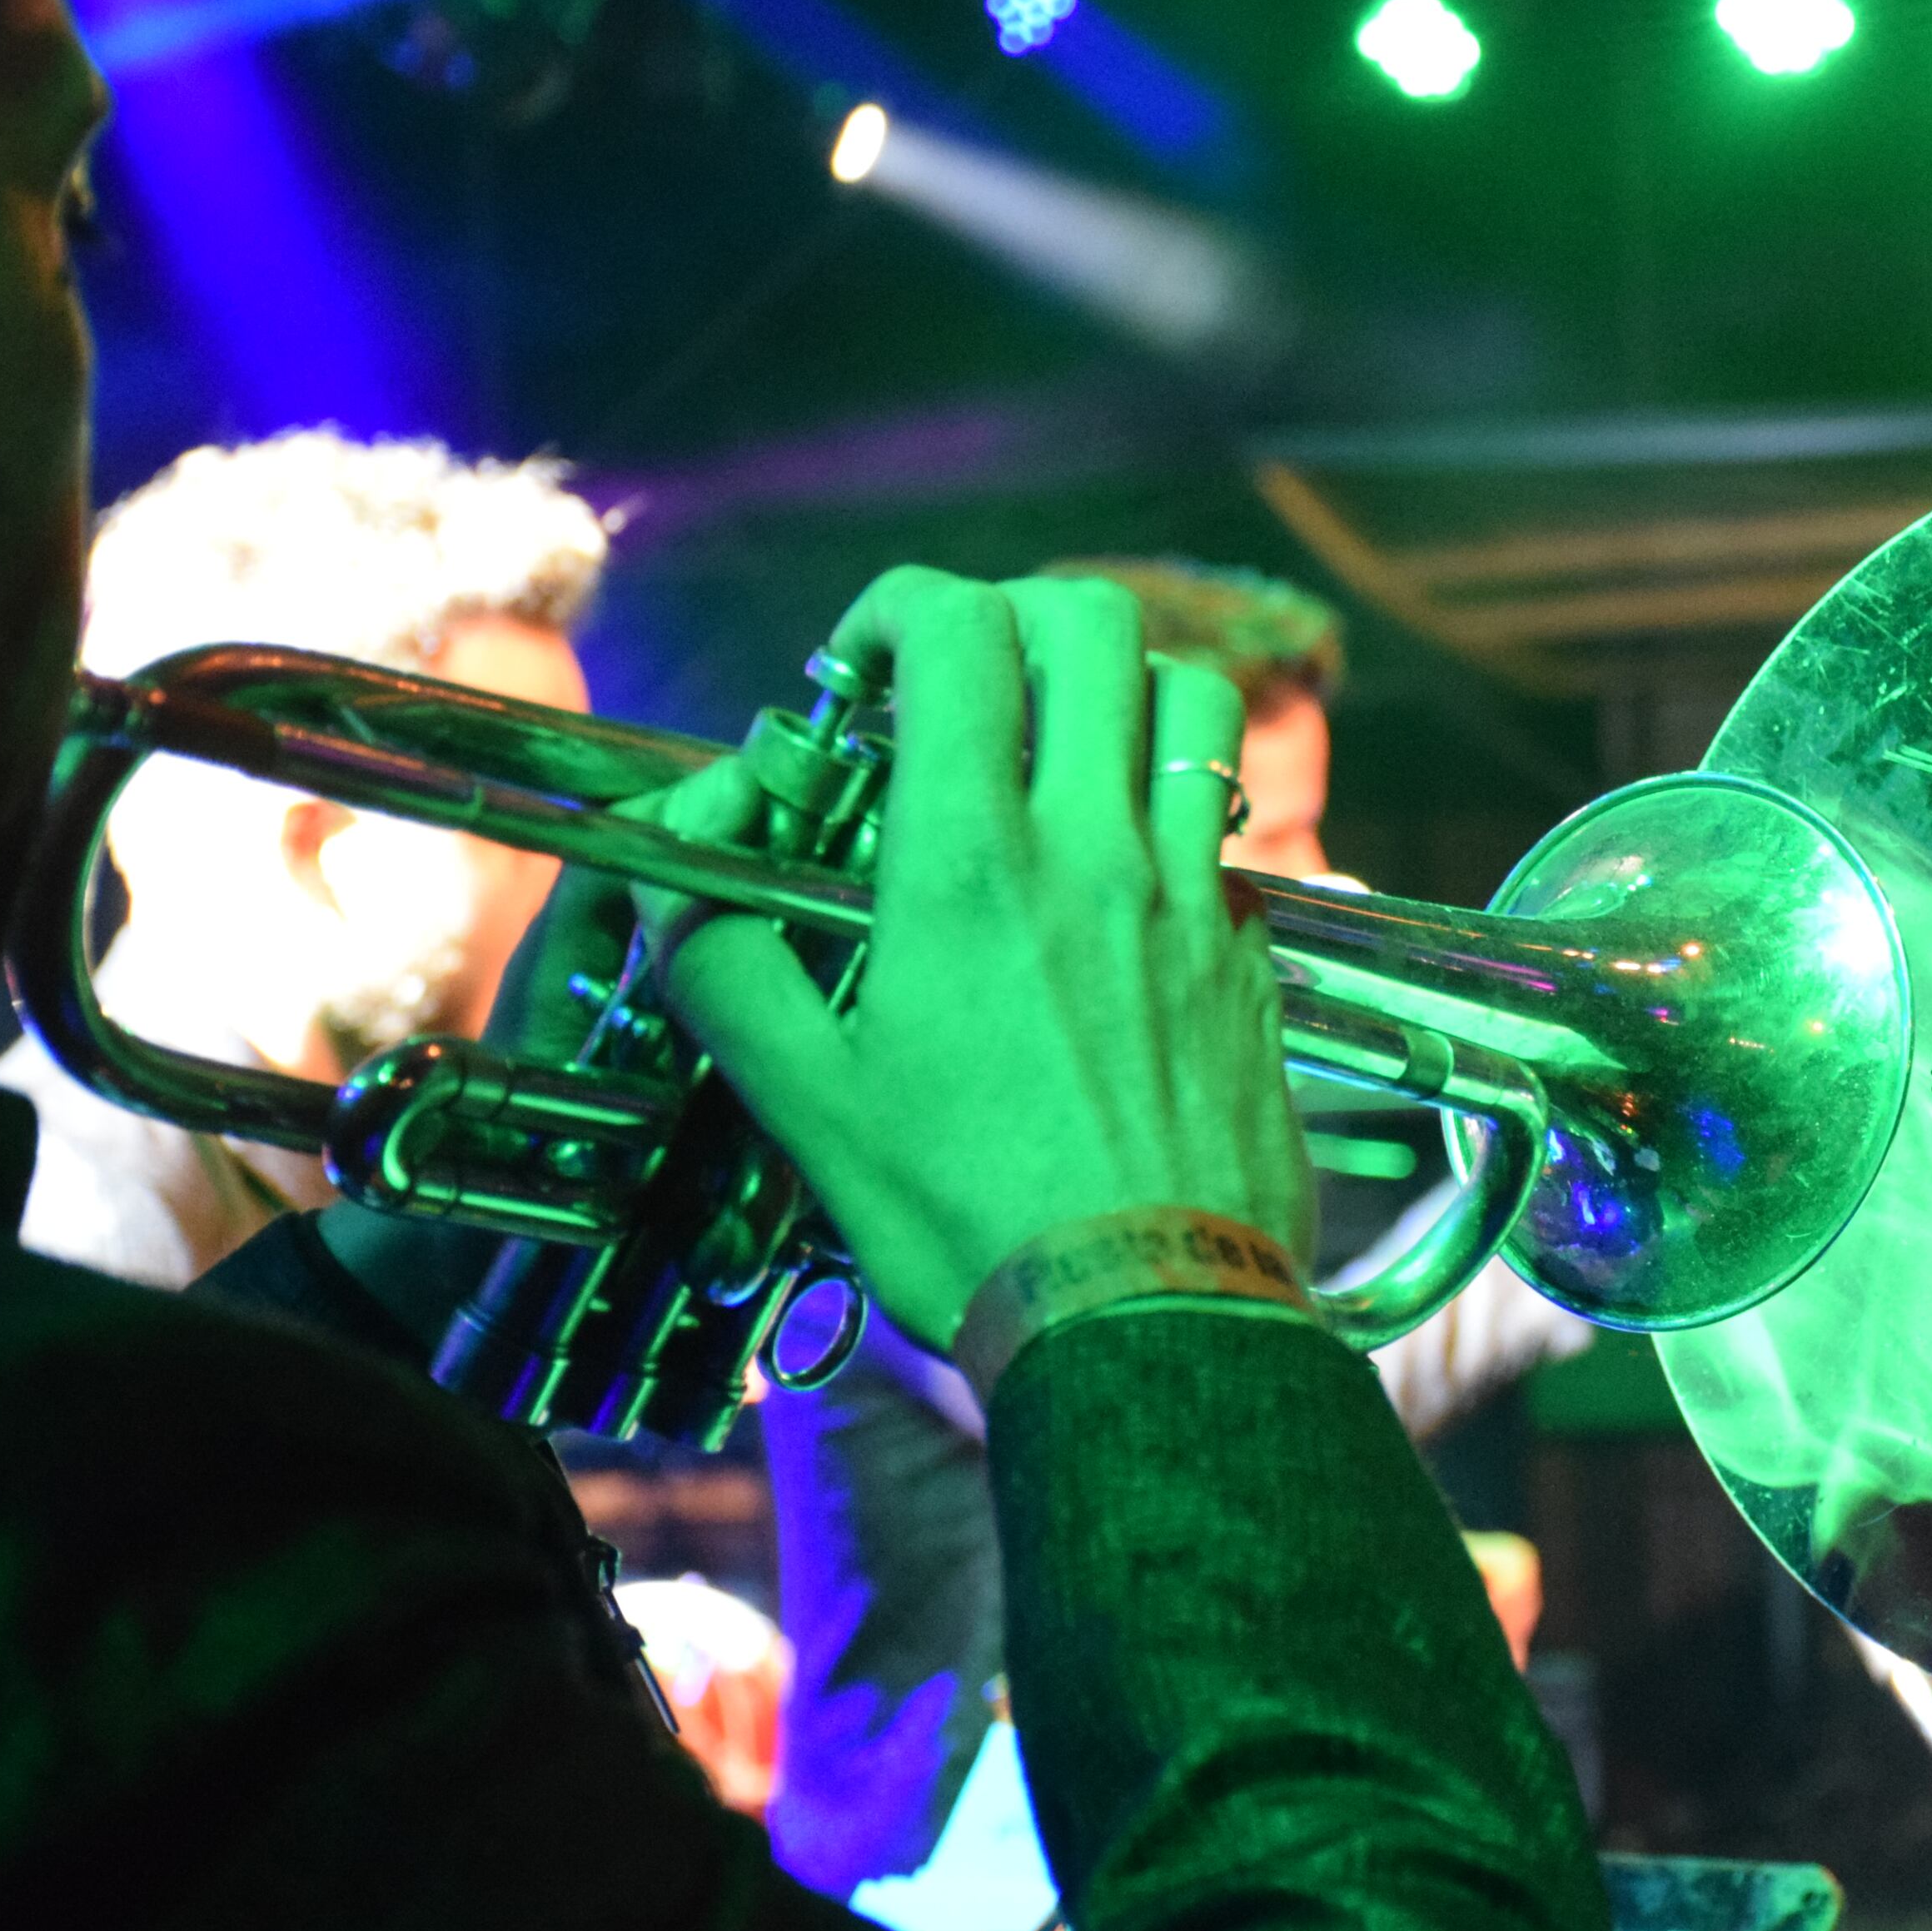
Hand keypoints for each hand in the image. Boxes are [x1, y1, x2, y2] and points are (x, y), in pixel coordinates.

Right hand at [659, 568, 1313, 1349]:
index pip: (956, 632)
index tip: (863, 668)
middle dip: (1018, 618)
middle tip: (965, 688)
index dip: (900, 609)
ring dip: (1122, 693)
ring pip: (1192, 705)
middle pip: (1095, 624)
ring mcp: (1195, 902)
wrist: (1146, 1321)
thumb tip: (674, 880)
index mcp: (971, 866)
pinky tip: (1125, 887)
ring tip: (1061, 753)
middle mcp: (1097, 853)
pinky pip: (1230, 833)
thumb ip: (726, 968)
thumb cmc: (969, 1222)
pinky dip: (1177, 816)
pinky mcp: (1257, 962)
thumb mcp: (808, 1104)